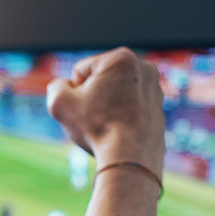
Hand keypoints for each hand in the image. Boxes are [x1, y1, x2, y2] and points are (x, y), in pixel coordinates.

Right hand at [47, 47, 164, 181]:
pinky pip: (128, 107)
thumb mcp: (60, 103)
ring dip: (105, 106)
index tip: (84, 108)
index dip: (74, 92)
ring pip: (114, 93)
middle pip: (100, 80)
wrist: (130, 158)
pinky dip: (120, 116)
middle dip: (91, 96)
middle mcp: (143, 66)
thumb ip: (55, 86)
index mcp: (121, 58)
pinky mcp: (159, 106)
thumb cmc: (97, 127)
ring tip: (106, 125)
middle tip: (93, 117)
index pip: (81, 71)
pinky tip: (118, 131)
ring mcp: (155, 87)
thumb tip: (63, 85)